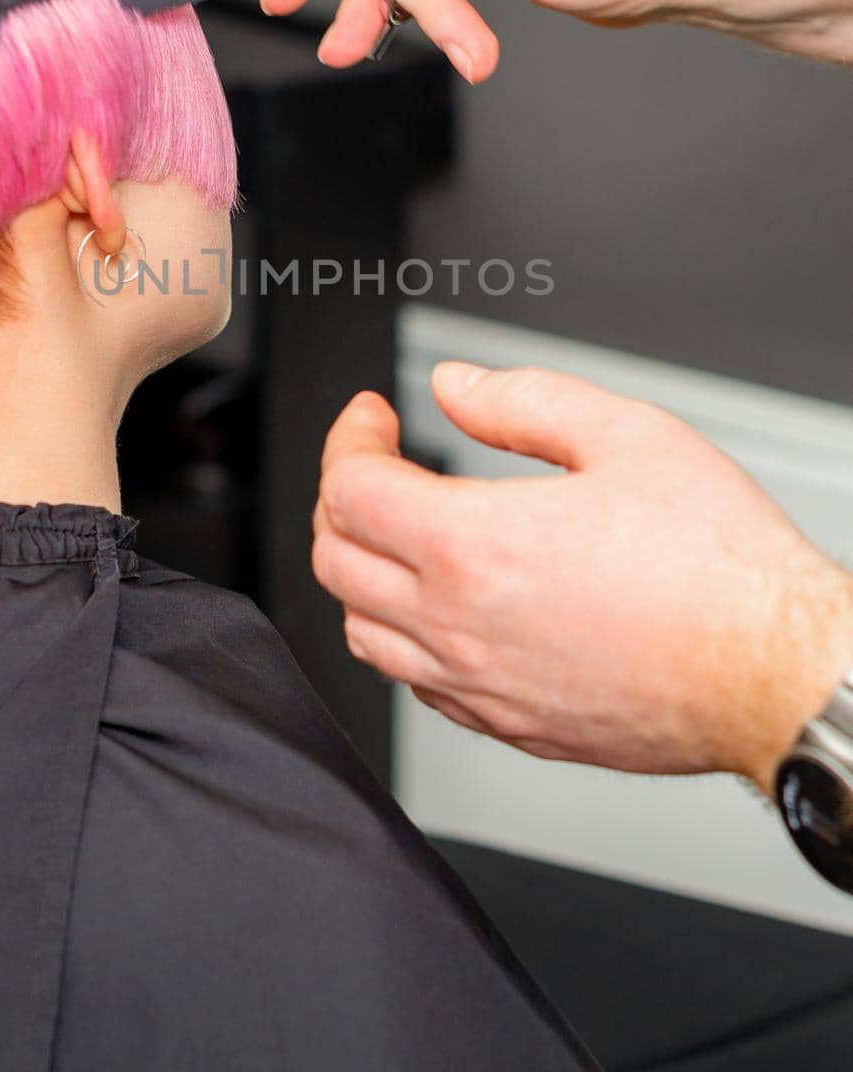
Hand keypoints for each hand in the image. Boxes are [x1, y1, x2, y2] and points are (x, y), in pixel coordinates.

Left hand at [312, 366, 852, 793]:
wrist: (778, 675)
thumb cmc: (721, 568)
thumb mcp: (628, 435)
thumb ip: (522, 400)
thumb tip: (457, 385)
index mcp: (476, 548)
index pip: (349, 490)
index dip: (349, 438)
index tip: (373, 418)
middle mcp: (461, 628)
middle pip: (335, 561)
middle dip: (341, 497)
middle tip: (378, 464)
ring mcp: (482, 688)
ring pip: (361, 633)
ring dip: (361, 572)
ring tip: (399, 532)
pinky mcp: (512, 728)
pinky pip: (417, 684)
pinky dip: (404, 636)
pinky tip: (444, 605)